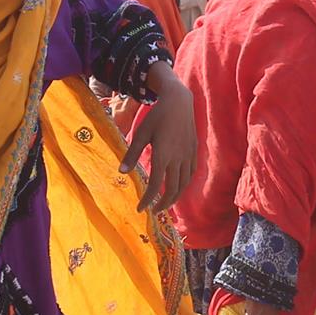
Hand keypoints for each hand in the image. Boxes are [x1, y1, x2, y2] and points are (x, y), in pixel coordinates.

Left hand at [123, 64, 197, 212]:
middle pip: (173, 190)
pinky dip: (184, 185)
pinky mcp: (194, 152)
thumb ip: (132, 154)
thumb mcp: (140, 133)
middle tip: (154, 211)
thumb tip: (121, 172)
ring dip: (175, 198)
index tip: (140, 209)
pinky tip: (178, 187)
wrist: (179, 102)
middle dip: (163, 204)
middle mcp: (177, 159)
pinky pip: (190, 174)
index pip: (155, 185)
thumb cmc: (156, 116)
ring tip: (165, 204)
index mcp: (162, 155)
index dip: (147, 200)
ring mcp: (188, 156)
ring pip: (184, 184)